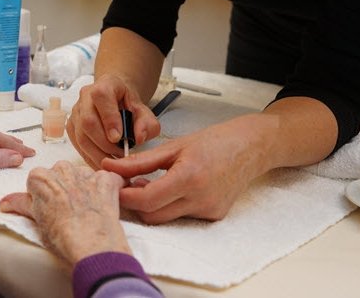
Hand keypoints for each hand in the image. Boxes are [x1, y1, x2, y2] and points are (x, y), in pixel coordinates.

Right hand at [0, 162, 131, 265]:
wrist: (92, 247)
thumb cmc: (62, 237)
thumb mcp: (36, 220)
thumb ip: (20, 204)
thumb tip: (5, 202)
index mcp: (40, 177)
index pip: (38, 180)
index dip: (44, 195)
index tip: (49, 208)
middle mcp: (63, 169)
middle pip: (60, 173)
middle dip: (63, 187)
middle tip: (67, 210)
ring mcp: (86, 174)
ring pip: (83, 174)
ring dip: (85, 187)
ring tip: (86, 211)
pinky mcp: (107, 181)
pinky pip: (108, 179)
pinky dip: (107, 189)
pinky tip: (104, 206)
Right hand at [67, 74, 159, 167]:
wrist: (114, 97)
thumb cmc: (127, 103)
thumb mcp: (144, 110)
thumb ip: (146, 123)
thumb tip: (139, 138)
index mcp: (105, 86)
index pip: (101, 97)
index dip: (109, 119)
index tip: (119, 138)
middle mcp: (85, 96)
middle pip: (88, 122)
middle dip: (105, 144)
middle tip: (121, 154)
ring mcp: (76, 112)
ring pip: (81, 137)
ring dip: (99, 154)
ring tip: (115, 161)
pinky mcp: (71, 126)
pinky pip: (78, 145)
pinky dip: (91, 158)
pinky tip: (104, 162)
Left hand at [101, 114, 269, 222]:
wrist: (250, 148)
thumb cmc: (212, 142)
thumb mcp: (172, 147)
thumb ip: (139, 162)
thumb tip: (109, 166)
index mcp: (189, 178)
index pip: (146, 200)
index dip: (124, 195)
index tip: (112, 184)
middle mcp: (200, 200)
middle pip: (152, 215)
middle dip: (134, 202)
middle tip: (126, 182)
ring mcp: (209, 211)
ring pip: (165, 218)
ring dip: (151, 204)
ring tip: (148, 182)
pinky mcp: (214, 216)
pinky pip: (181, 216)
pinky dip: (169, 205)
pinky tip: (171, 187)